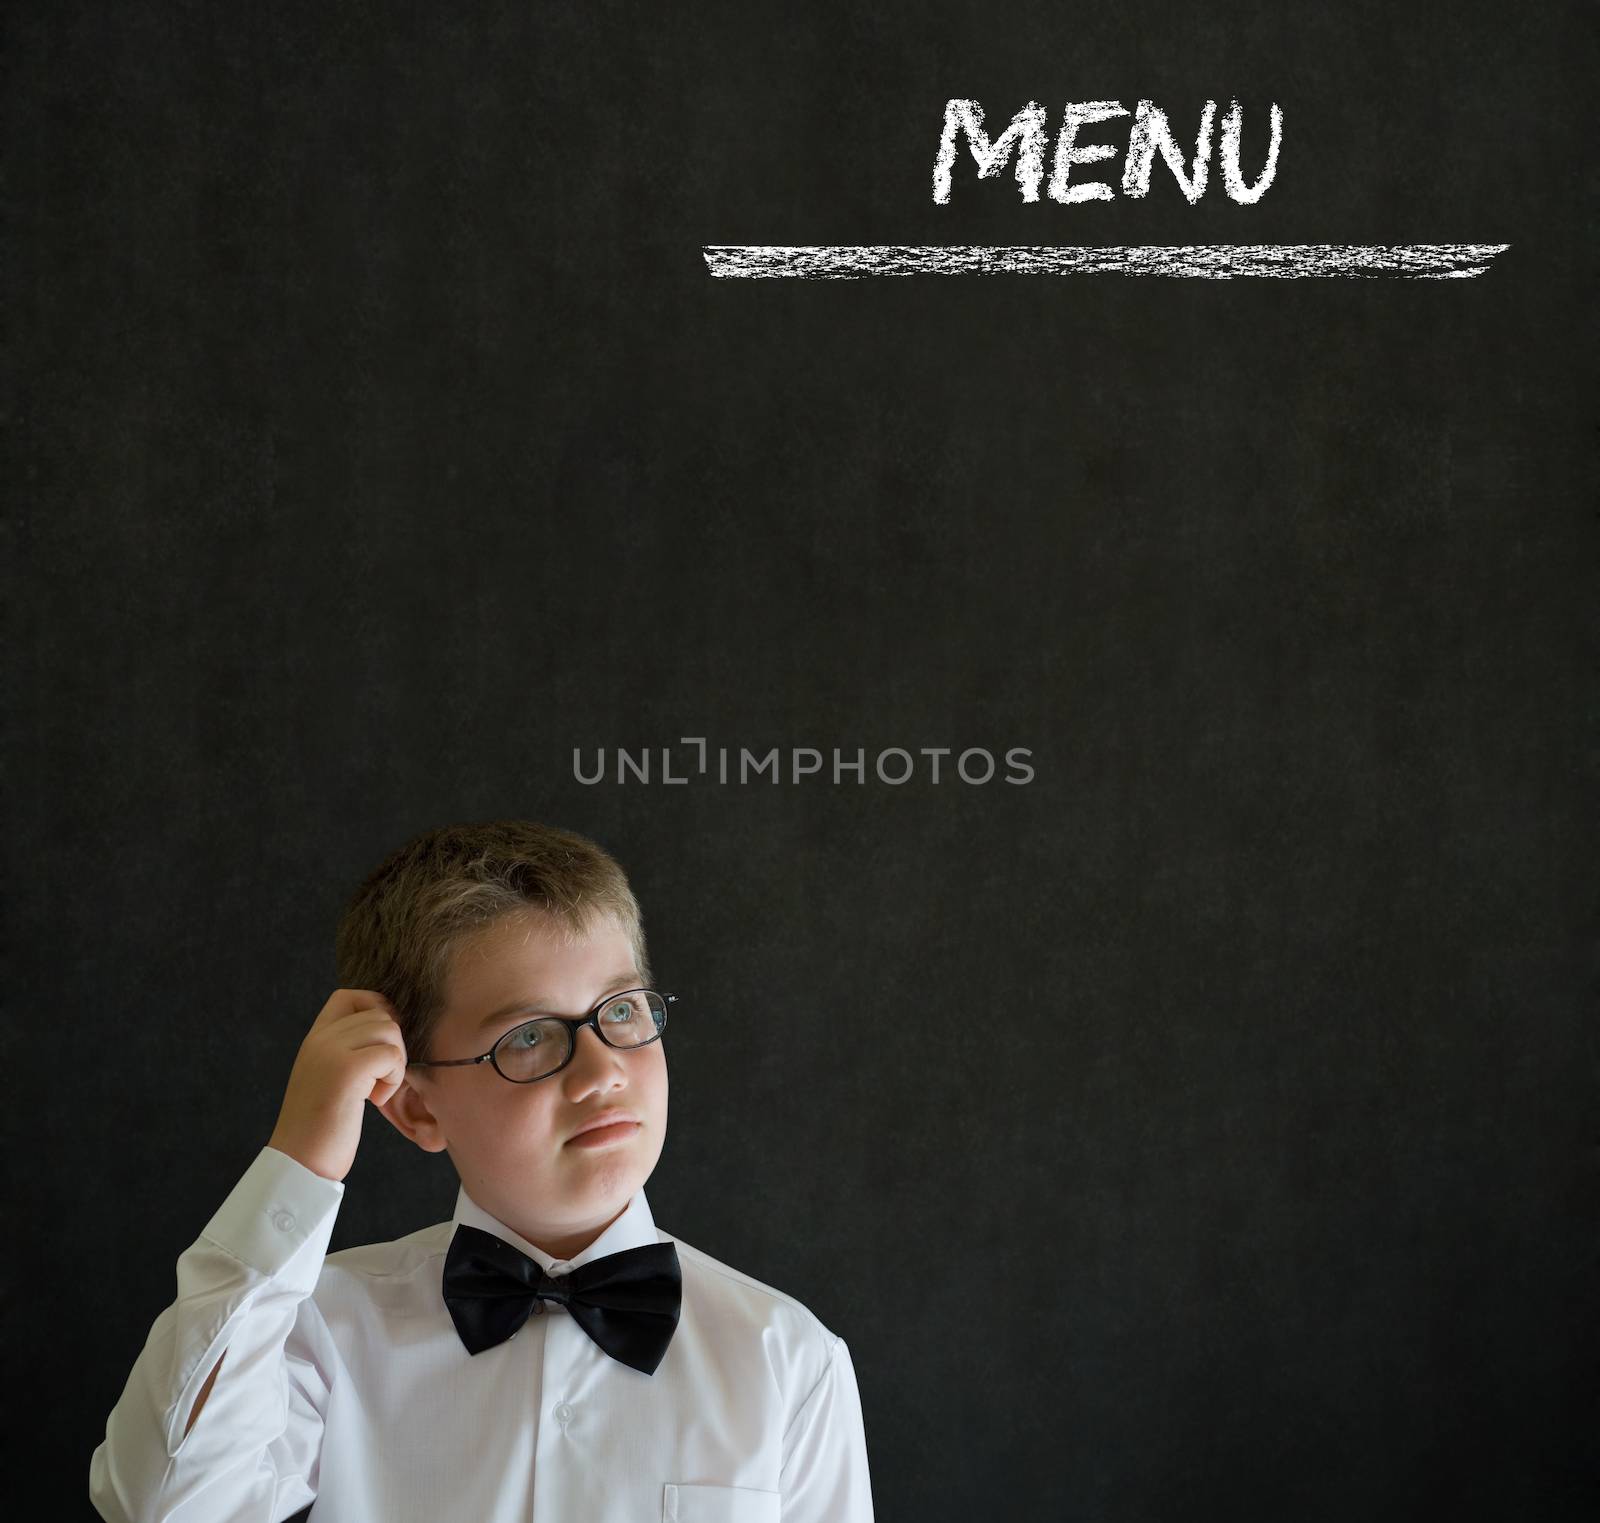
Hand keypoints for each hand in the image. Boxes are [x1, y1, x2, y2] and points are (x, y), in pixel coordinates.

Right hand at [267, 989, 408, 1182]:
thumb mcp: (327, 1078)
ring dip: (395, 1063)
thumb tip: (388, 1029)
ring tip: (376, 1091)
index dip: (376, 1010)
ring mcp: (331, 1052)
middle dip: (391, 1046)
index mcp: (314, 1040)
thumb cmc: (321, 1129)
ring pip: (390, 1031)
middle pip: (380, 1013)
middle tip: (378, 1080)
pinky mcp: (347, 1071)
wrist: (299, 1164)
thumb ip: (347, 1051)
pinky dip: (393, 1079)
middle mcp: (320, 1040)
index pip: (350, 997)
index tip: (380, 1046)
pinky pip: (392, 1055)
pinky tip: (375, 1101)